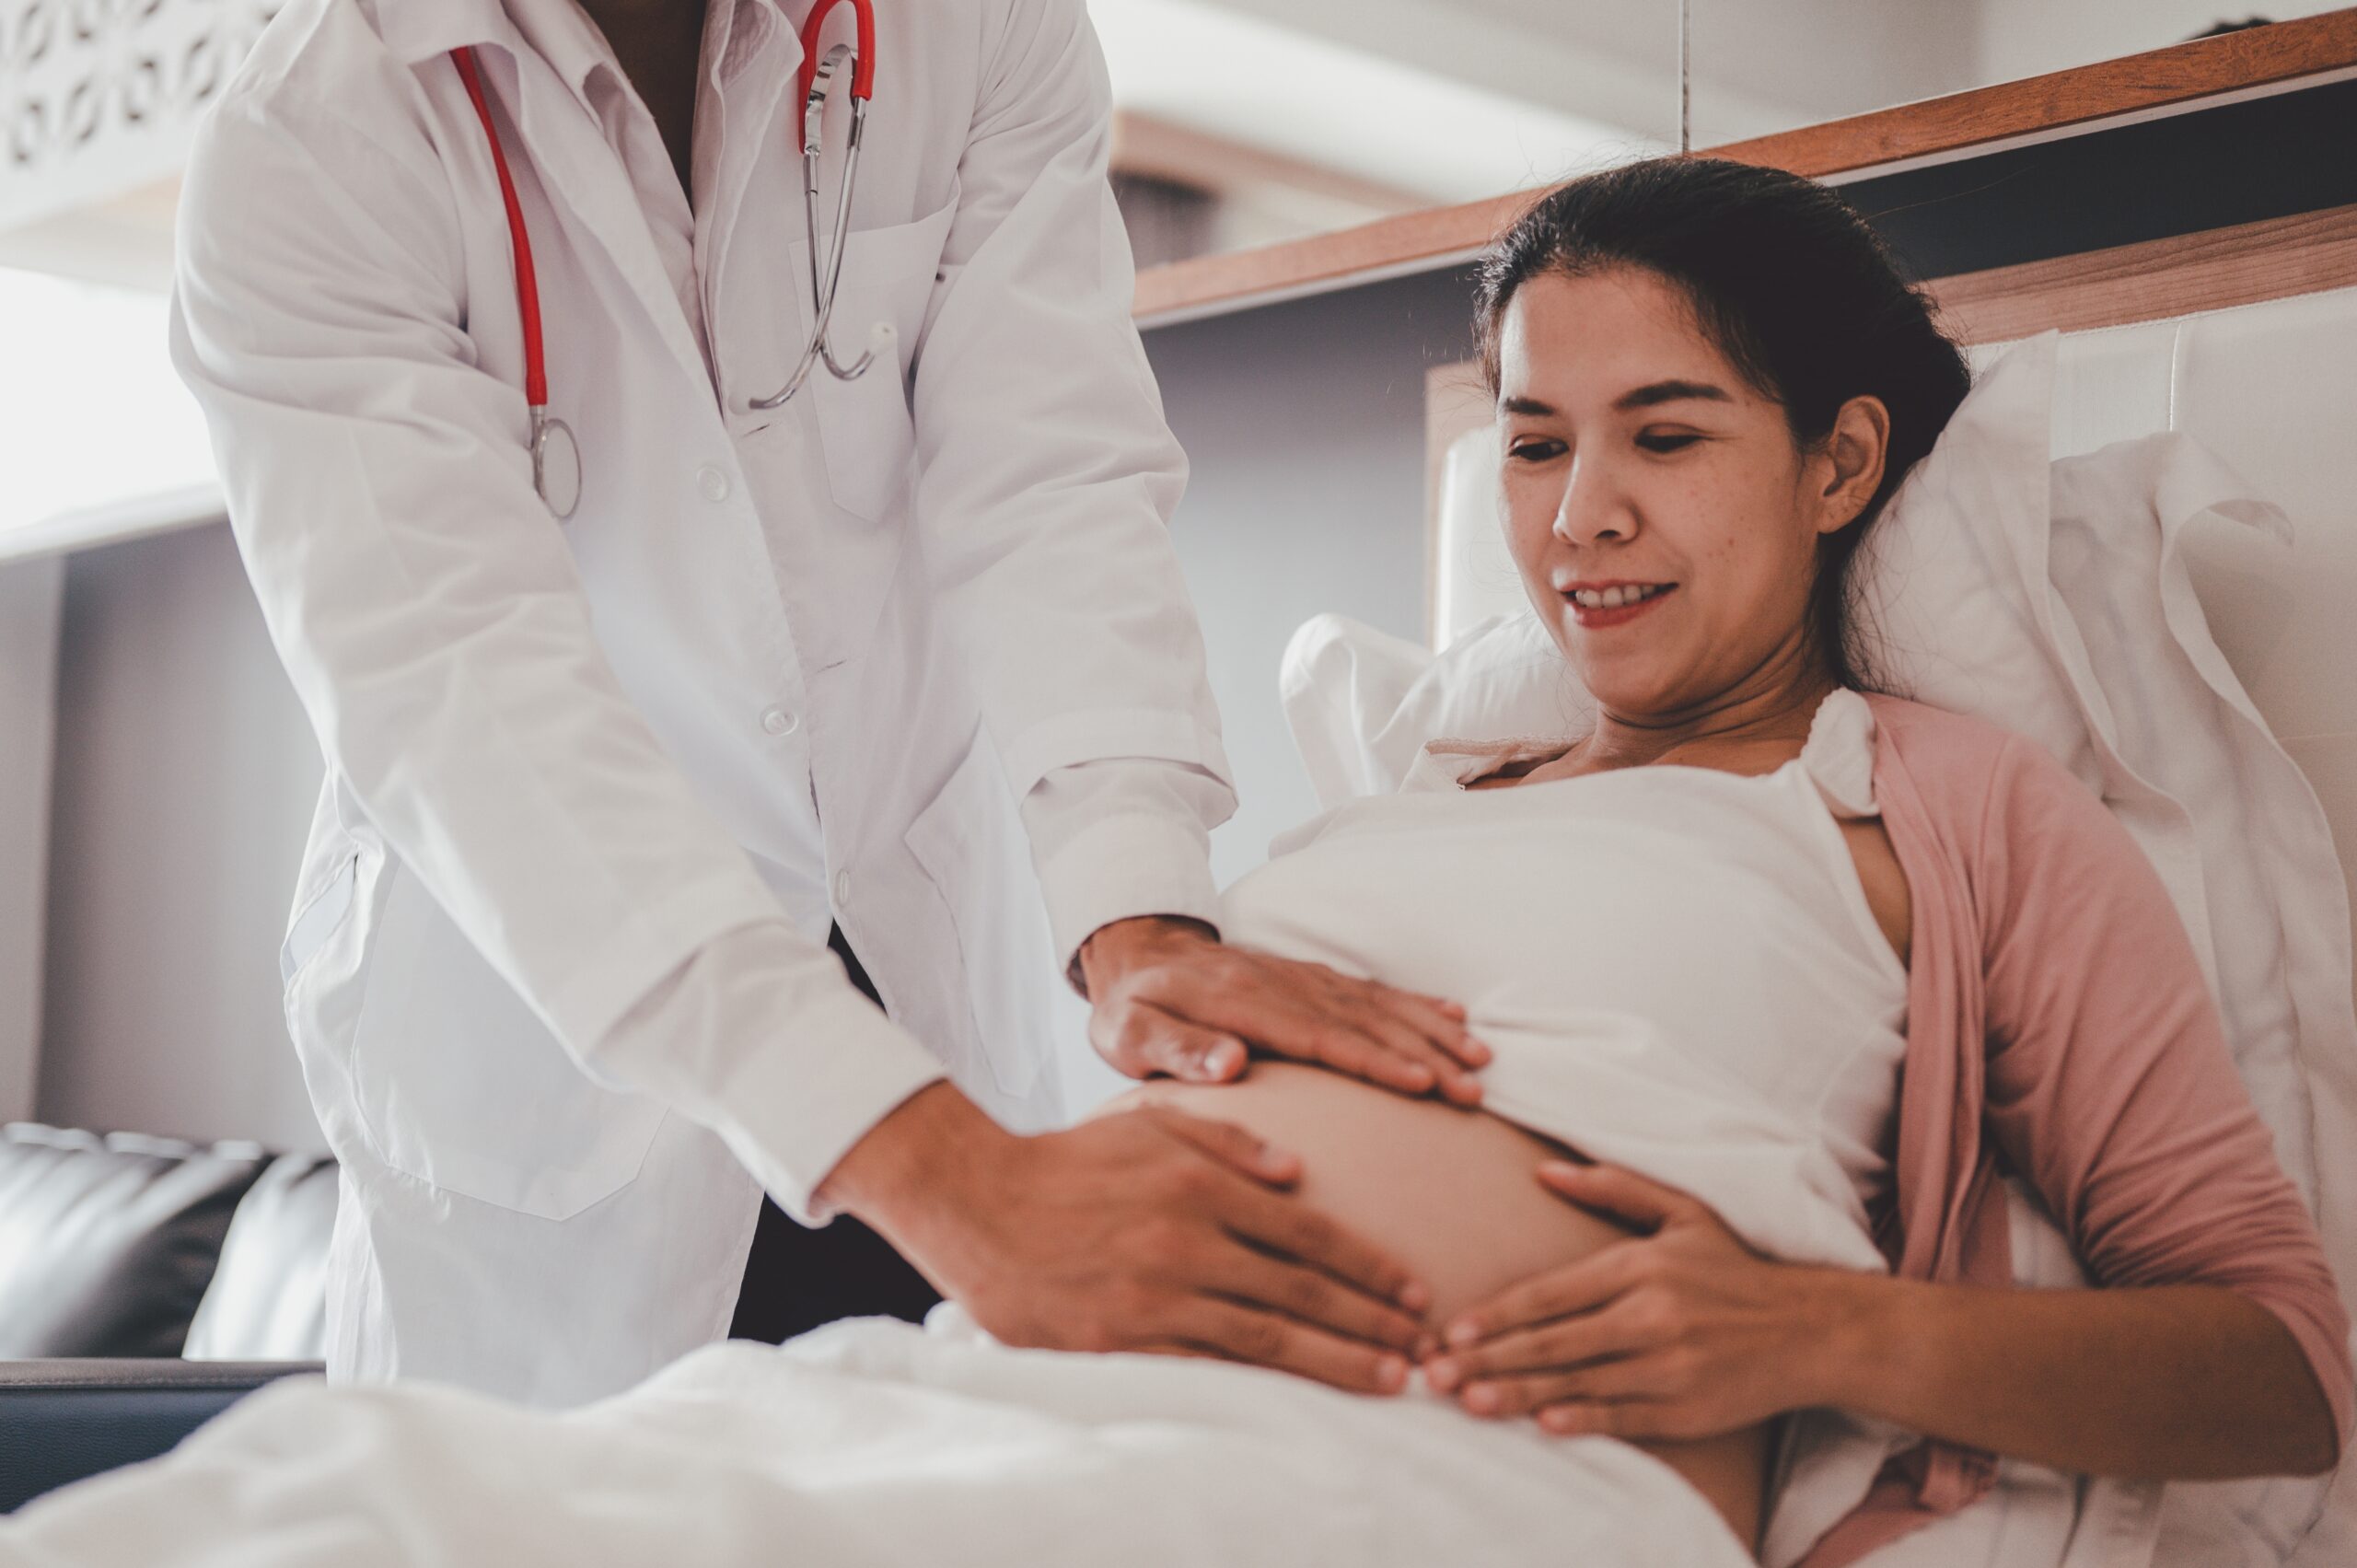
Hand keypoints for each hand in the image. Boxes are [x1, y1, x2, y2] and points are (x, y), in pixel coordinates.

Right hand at [822, 1082, 1433, 1393]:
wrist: (978, 1204)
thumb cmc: (1071, 1161)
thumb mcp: (1152, 1124)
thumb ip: (1231, 1141)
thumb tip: (1300, 1174)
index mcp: (1200, 1184)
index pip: (1307, 1233)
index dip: (1368, 1266)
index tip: (1414, 1291)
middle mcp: (1186, 1242)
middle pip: (1300, 1292)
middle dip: (1370, 1321)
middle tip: (1422, 1347)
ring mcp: (1153, 1297)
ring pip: (1265, 1337)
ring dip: (1335, 1360)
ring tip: (1387, 1379)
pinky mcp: (1120, 1343)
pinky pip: (1205, 1368)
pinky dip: (1259, 1386)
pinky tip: (1299, 1399)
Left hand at [1077, 915, 1489, 1104]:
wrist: (1137, 951)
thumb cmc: (1130, 1010)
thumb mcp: (1128, 1034)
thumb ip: (1173, 1050)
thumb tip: (1228, 1064)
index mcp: (1239, 1001)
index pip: (1318, 1035)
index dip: (1372, 1060)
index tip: (1421, 1084)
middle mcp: (1281, 983)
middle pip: (1363, 1022)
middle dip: (1423, 1055)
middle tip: (1473, 1091)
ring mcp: (1301, 977)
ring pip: (1377, 1005)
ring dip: (1432, 1031)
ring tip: (1480, 1060)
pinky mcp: (1310, 977)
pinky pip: (1371, 990)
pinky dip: (1416, 1003)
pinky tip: (1455, 1017)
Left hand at [1421, 1161, 1853, 1440]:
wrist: (1810, 1329)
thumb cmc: (1734, 1269)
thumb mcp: (1681, 1212)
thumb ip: (1612, 1187)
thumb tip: (1545, 1169)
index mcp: (1640, 1266)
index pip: (1551, 1294)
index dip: (1497, 1316)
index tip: (1451, 1331)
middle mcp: (1651, 1315)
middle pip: (1553, 1342)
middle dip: (1488, 1359)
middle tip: (1435, 1374)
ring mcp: (1669, 1366)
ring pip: (1578, 1382)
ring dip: (1518, 1394)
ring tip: (1470, 1402)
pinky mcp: (1687, 1408)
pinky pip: (1622, 1415)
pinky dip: (1582, 1420)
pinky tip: (1543, 1423)